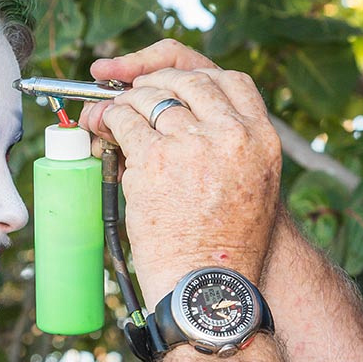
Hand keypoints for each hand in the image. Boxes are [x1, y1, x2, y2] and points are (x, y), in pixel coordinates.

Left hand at [79, 40, 280, 309]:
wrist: (208, 285)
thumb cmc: (227, 245)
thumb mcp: (255, 187)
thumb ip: (234, 146)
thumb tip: (189, 118)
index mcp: (260, 138)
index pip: (230, 80)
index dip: (194, 76)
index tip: (173, 83)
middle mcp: (231, 135)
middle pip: (186, 81)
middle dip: (155, 83)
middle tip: (135, 95)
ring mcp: (191, 144)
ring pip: (149, 98)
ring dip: (126, 102)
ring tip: (112, 115)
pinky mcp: (154, 159)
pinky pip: (123, 121)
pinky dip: (108, 120)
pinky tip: (101, 127)